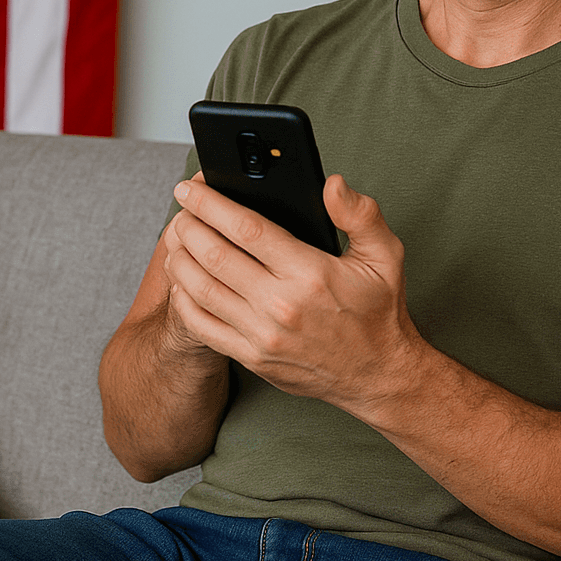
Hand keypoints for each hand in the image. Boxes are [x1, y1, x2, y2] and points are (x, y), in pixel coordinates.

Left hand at [164, 172, 424, 413]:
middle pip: (214, 256)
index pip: (247, 228)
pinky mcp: (253, 358)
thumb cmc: (377, 312)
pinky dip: (183, 300)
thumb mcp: (384, 256)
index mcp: (310, 273)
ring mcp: (263, 335)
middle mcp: (281, 305)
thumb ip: (360, 214)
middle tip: (181, 209)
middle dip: (188, 226)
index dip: (211, 204)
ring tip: (175, 240)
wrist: (379, 375)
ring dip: (180, 259)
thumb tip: (333, 185)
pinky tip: (181, 281)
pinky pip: (202, 327)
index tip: (191, 188)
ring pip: (201, 290)